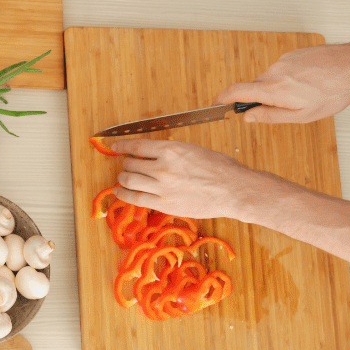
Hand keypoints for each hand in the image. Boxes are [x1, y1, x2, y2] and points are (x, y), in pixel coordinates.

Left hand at [111, 139, 261, 219]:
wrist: (234, 190)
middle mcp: (162, 167)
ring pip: (129, 180)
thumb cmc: (220, 168)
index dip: (122, 146)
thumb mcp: (193, 150)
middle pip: (131, 164)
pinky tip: (120, 191)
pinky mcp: (164, 204)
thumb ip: (172, 152)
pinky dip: (124, 194)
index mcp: (170, 149)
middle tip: (128, 165)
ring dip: (123, 178)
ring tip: (123, 178)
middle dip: (127, 163)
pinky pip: (135, 198)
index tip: (115, 147)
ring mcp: (162, 187)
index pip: (137, 145)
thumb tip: (154, 153)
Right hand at [213, 41, 349, 123]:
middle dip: (262, 100)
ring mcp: (283, 61)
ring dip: (279, 89)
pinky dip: (290, 79)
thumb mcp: (302, 115)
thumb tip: (248, 117)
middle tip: (285, 108)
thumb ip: (270, 116)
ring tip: (306, 94)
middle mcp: (273, 72)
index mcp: (273, 90)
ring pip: (270, 80)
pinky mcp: (292, 54)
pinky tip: (310, 83)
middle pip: (254, 88)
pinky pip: (282, 70)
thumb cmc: (333, 93)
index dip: (221, 99)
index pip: (235, 92)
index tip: (215, 105)